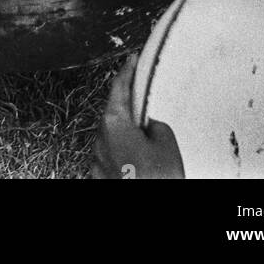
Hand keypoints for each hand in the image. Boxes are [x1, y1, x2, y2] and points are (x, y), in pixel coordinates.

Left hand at [92, 56, 184, 179]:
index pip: (119, 86)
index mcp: (113, 121)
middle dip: (130, 107)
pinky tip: (142, 162)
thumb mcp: (165, 140)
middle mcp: (100, 138)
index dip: (128, 69)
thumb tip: (149, 125)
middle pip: (115, 111)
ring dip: (129, 134)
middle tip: (146, 101)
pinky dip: (126, 154)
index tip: (131, 59)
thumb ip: (154, 123)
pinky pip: (114, 156)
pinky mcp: (101, 176)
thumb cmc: (155, 179)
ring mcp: (98, 160)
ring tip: (151, 143)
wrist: (148, 204)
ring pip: (114, 136)